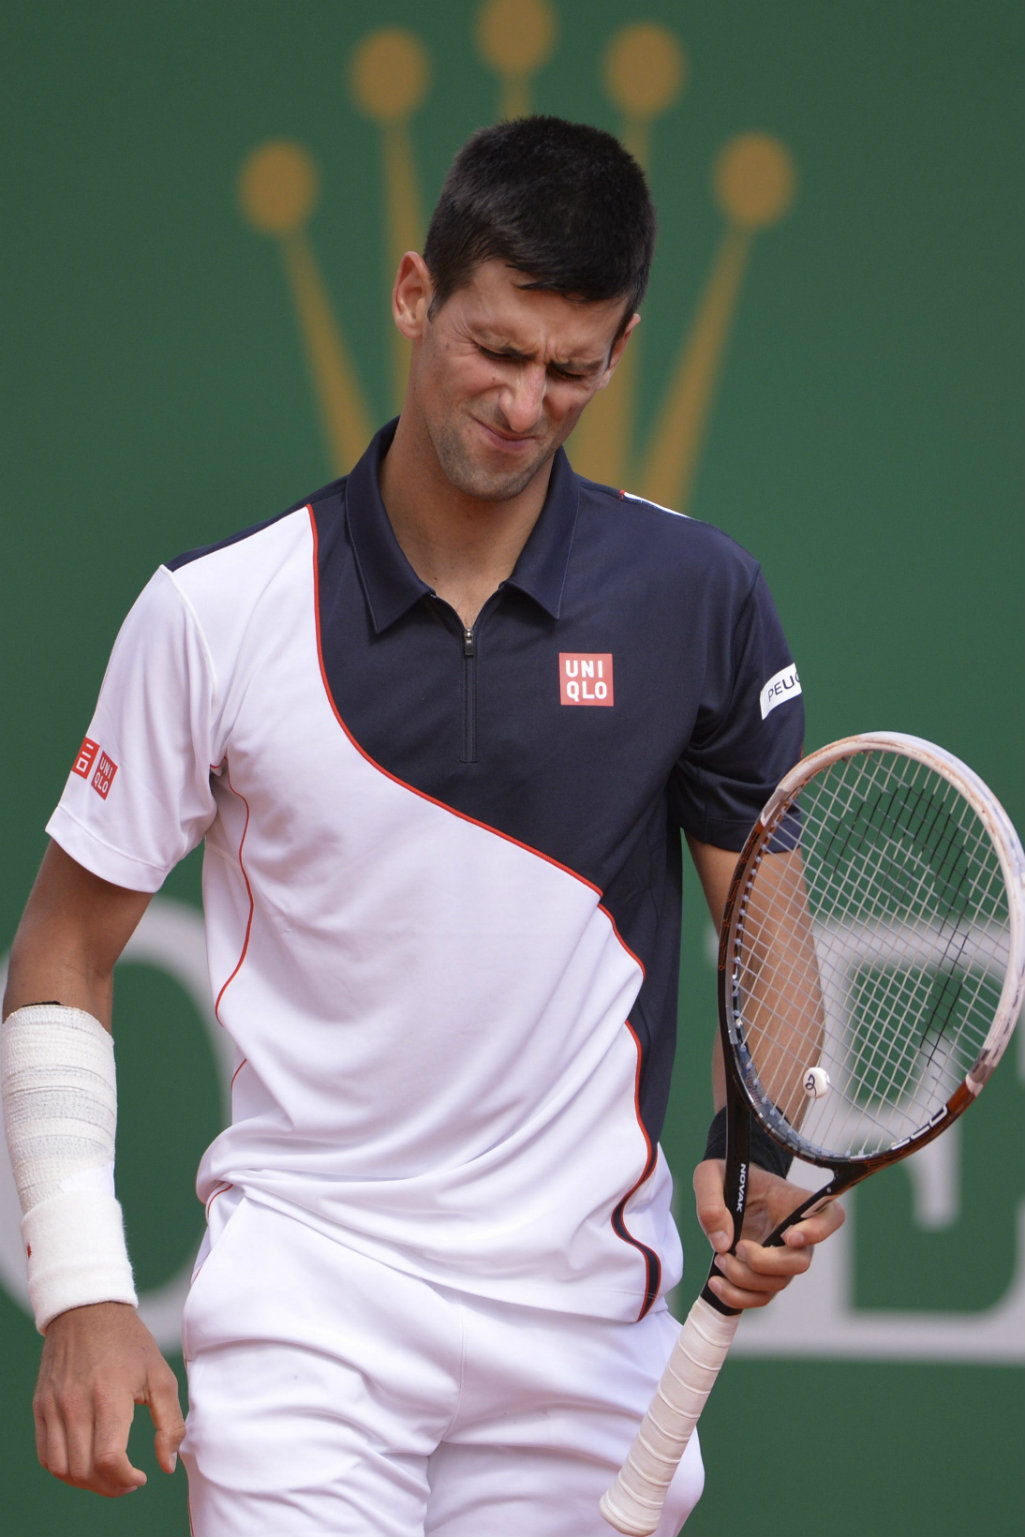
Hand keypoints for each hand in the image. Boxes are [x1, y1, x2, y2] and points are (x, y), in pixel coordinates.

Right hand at [33, 1302, 184, 1497]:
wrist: (87, 1310)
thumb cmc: (130, 1343)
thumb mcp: (161, 1375)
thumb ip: (170, 1422)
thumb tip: (167, 1465)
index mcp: (109, 1394)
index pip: (108, 1458)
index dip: (125, 1479)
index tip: (141, 1478)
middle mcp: (75, 1403)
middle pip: (84, 1470)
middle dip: (110, 1487)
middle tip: (128, 1482)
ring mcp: (53, 1407)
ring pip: (62, 1469)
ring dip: (87, 1484)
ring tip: (108, 1477)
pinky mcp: (40, 1407)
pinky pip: (46, 1456)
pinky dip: (65, 1471)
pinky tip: (86, 1464)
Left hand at [693, 1158, 844, 1311]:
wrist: (723, 1195)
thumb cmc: (726, 1179)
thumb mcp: (709, 1175)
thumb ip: (711, 1200)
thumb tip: (723, 1242)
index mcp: (793, 1202)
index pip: (831, 1216)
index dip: (820, 1230)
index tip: (790, 1235)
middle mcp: (796, 1234)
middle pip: (800, 1262)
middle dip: (764, 1262)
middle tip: (737, 1247)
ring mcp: (783, 1259)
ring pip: (778, 1283)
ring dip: (745, 1278)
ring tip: (720, 1259)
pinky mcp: (765, 1277)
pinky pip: (761, 1297)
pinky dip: (737, 1297)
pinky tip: (717, 1283)